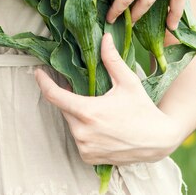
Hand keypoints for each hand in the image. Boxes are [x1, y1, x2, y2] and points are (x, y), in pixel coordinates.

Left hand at [35, 33, 182, 165]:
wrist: (158, 140)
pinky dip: (83, 129)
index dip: (43, 82)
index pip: (55, 96)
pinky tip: (98, 124)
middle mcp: (83, 133)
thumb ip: (112, 59)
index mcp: (88, 113)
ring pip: (70, 123)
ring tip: (95, 107)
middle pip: (64, 108)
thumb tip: (105, 37)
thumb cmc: (142, 109)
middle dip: (68, 96)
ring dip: (77, 113)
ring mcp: (85, 147)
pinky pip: (78, 138)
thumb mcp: (127, 81)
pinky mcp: (89, 157)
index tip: (38, 72)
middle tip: (79, 88)